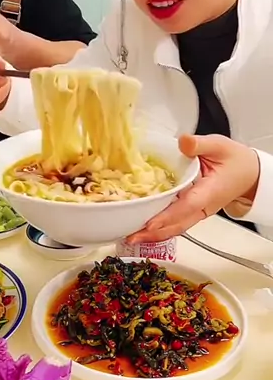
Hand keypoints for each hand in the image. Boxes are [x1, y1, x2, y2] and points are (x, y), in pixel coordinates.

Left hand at [126, 133, 260, 242]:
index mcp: (210, 191)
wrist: (249, 173)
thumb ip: (200, 144)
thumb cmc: (235, 160)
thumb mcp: (219, 145)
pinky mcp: (193, 211)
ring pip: (176, 227)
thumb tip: (183, 143)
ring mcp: (198, 212)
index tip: (150, 223)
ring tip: (132, 235)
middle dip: (154, 233)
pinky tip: (143, 227)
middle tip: (131, 236)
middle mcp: (203, 207)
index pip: (187, 206)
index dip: (167, 216)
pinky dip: (160, 227)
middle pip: (178, 225)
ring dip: (155, 234)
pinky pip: (176, 222)